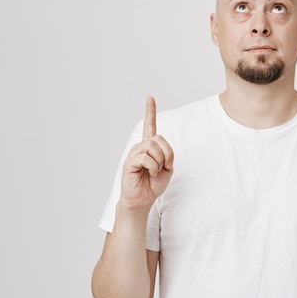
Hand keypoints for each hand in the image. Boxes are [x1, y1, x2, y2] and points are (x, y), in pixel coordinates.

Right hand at [120, 96, 173, 210]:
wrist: (142, 200)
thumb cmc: (153, 185)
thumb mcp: (167, 168)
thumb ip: (166, 154)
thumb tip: (157, 147)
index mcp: (149, 147)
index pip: (149, 126)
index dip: (150, 112)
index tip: (150, 98)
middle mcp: (140, 147)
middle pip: (158, 139)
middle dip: (167, 154)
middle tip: (164, 167)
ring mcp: (134, 153)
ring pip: (153, 147)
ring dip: (160, 161)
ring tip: (155, 171)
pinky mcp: (130, 162)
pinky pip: (146, 158)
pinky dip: (153, 167)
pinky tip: (149, 173)